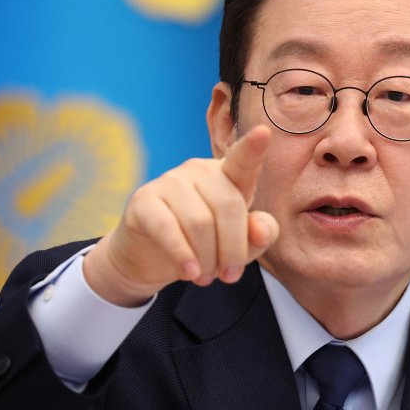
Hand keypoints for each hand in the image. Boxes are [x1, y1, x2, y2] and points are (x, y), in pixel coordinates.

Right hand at [83, 125, 279, 306]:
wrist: (150, 258)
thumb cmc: (203, 244)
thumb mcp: (238, 246)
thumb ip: (258, 236)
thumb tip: (261, 229)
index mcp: (228, 175)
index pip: (243, 160)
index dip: (253, 148)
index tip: (265, 132)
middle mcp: (199, 170)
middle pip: (228, 207)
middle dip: (233, 249)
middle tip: (228, 276)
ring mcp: (169, 181)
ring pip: (199, 222)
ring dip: (207, 259)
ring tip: (205, 277)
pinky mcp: (144, 200)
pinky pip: (168, 229)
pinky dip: (182, 255)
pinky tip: (188, 273)